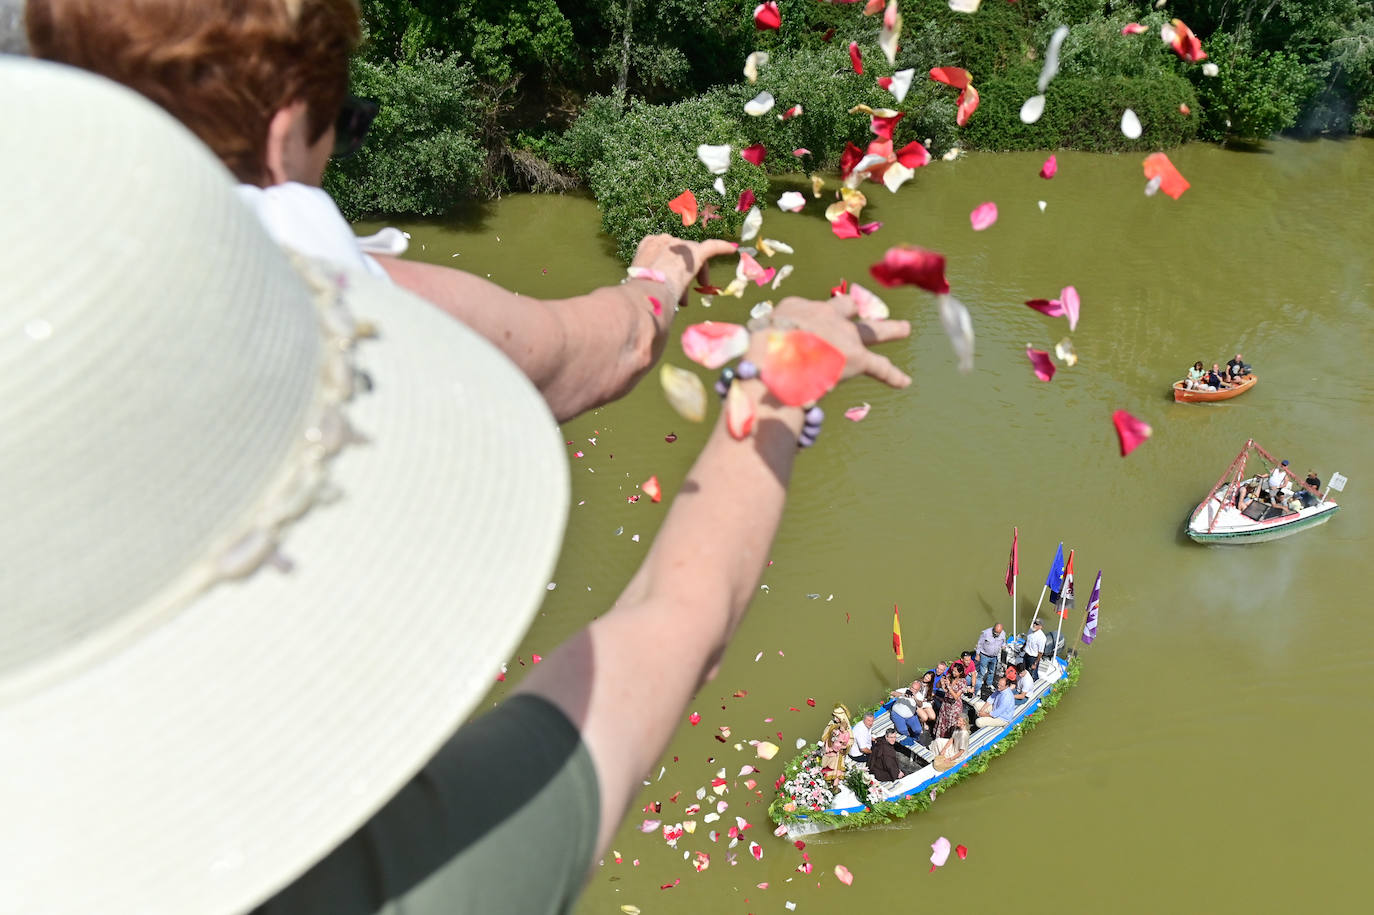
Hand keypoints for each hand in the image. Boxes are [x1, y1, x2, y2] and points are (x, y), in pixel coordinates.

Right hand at [629, 234, 737, 318]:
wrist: (647, 292)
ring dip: (696, 274)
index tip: (671, 286)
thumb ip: (650, 289)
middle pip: (679, 257)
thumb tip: (653, 312)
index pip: (664, 254)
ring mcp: (680, 245)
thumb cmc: (640, 295)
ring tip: (699, 291)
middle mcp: (664, 241)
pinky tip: (732, 250)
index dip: (669, 270)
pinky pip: (712, 247)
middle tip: (684, 297)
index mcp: (648, 246)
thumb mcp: (642, 287)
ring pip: (693, 257)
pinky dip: (722, 247)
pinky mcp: (696, 252)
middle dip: (681, 274)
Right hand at [754, 294, 912, 389]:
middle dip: (857, 310)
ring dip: (890, 329)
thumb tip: (764, 368)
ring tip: (905, 329)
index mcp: (798, 309)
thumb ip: (768, 347)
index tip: (807, 331)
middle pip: (847, 307)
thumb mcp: (758, 341)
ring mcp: (844, 335)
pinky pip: (880, 367)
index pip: (808, 313)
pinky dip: (893, 376)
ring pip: (872, 330)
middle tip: (866, 310)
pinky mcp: (857, 357)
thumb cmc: (760, 351)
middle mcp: (826, 315)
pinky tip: (905, 382)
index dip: (810, 322)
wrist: (779, 354)